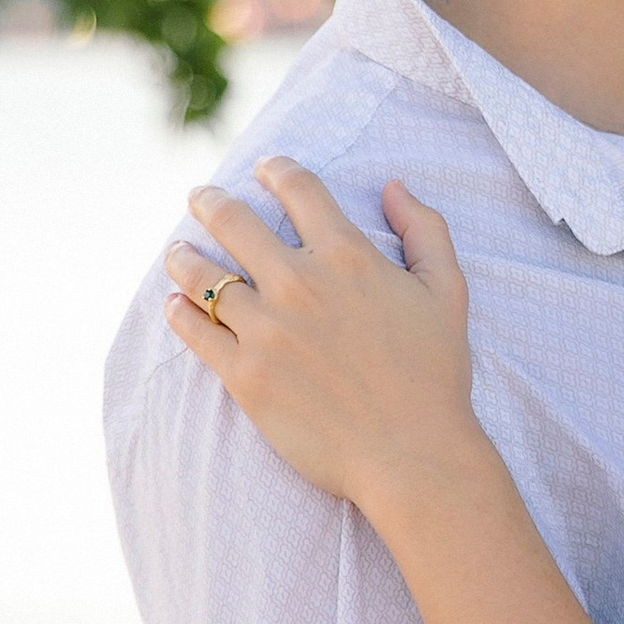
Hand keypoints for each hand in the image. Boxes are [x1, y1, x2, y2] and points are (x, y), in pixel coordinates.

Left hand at [164, 158, 481, 509]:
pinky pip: (195, 331)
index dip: (277, 170)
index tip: (264, 168)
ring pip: (204, 275)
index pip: (298, 190)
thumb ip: (425, 229)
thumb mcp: (448, 291)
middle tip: (200, 197)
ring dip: (184, 256)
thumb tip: (394, 186)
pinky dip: (179, 311)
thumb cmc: (436, 376)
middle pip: (235, 221)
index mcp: (348, 256)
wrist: (412, 455)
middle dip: (211, 201)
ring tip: (177, 251)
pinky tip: (175, 304)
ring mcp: (266, 329)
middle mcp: (299, 284)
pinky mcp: (244, 375)